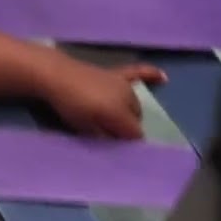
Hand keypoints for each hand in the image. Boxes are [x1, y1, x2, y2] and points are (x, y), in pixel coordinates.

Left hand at [46, 59, 165, 139]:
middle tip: (108, 132)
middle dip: (125, 128)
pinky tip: (163, 77)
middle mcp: (129, 98)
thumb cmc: (70, 106)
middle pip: (136, 119)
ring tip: (111, 117)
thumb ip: (104, 138)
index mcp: (121, 113)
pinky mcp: (116, 73)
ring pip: (135, 103)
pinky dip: (150, 74)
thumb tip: (118, 145)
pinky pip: (138, 72)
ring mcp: (123, 84)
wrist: (56, 75)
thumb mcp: (85, 129)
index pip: (135, 134)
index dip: (127, 143)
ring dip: (128, 112)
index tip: (117, 148)